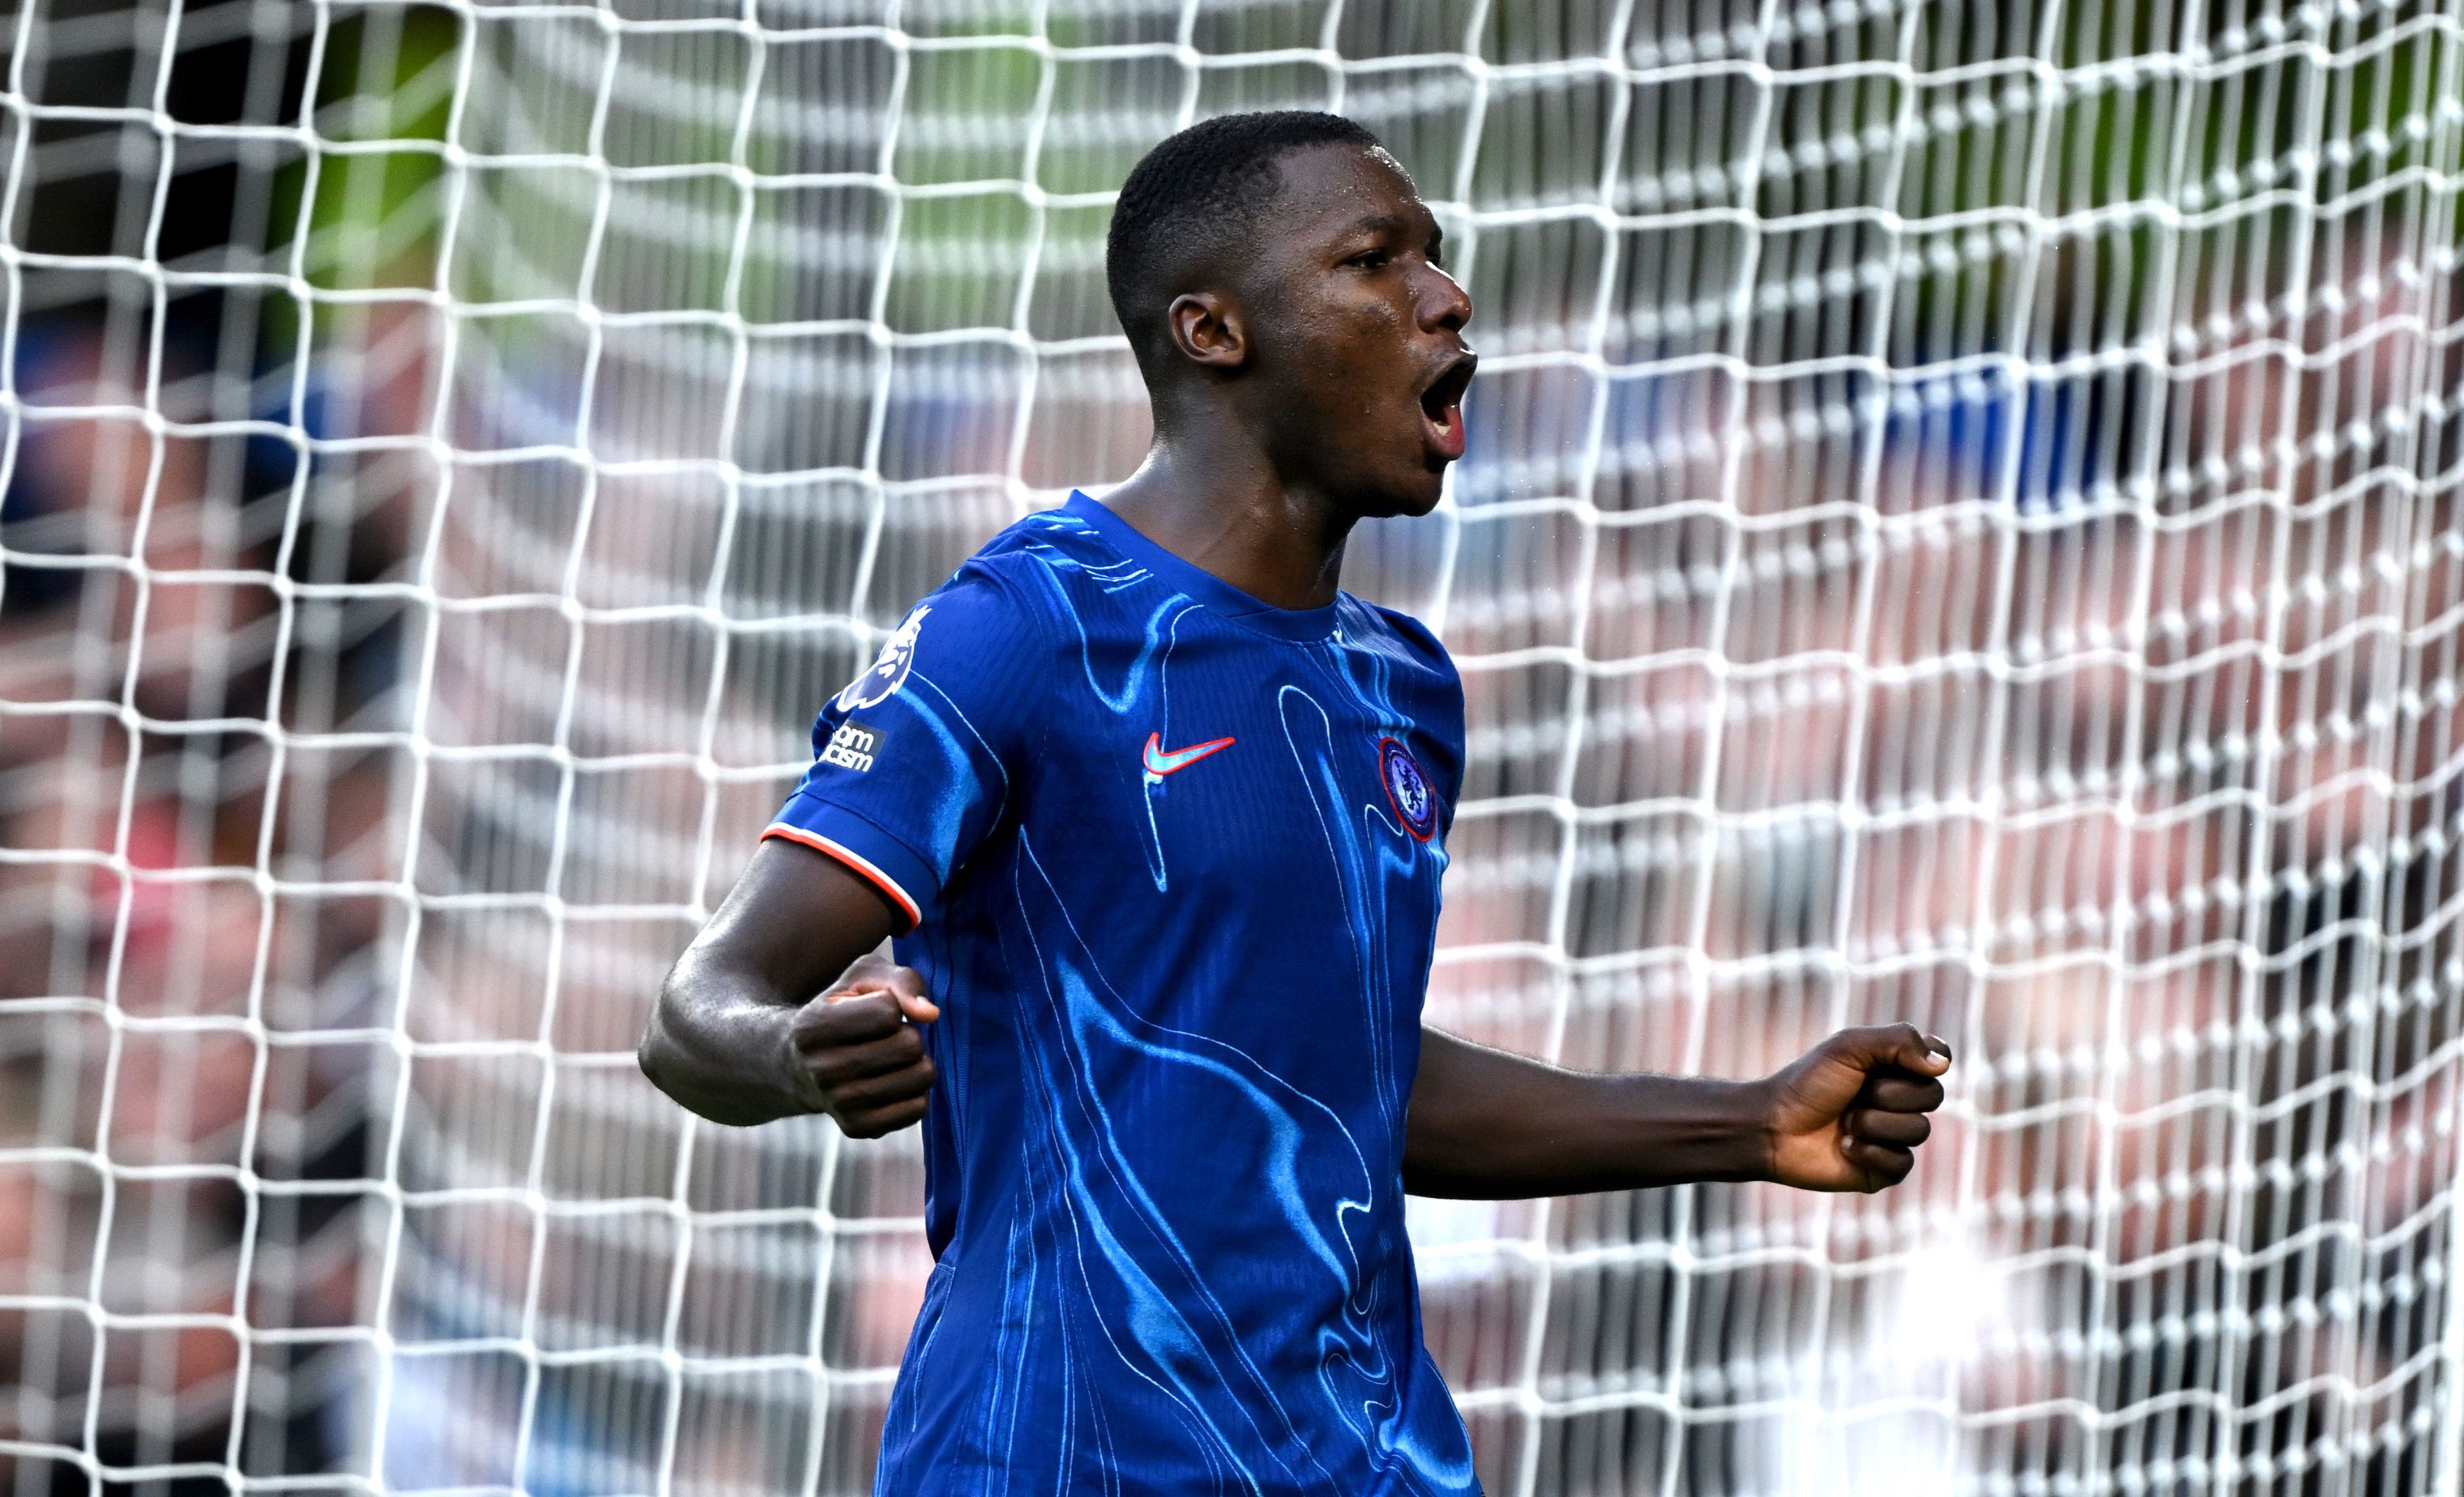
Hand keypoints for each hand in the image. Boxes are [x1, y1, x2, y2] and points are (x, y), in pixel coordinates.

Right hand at [782, 953, 940, 1138]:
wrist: (796, 1064)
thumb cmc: (839, 1010)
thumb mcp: (862, 979)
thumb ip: (901, 981)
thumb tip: (930, 1014)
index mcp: (813, 1027)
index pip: (888, 1012)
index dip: (891, 1006)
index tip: (872, 1011)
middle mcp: (821, 1070)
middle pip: (909, 1045)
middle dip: (909, 1034)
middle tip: (888, 1037)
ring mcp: (837, 1104)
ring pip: (919, 1077)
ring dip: (918, 1063)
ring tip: (893, 1059)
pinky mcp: (856, 1128)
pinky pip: (917, 1109)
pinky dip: (916, 1092)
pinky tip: (894, 1083)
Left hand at [1759, 1023, 1950, 1192]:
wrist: (1773, 1126)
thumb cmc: (1808, 1083)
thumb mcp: (1849, 1047)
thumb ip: (1899, 1042)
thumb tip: (1943, 1064)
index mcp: (1894, 1068)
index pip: (1938, 1061)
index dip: (1925, 1062)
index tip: (1896, 1062)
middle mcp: (1900, 1101)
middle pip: (1932, 1096)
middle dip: (1888, 1094)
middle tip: (1854, 1095)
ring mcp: (1893, 1136)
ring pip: (1918, 1131)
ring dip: (1874, 1124)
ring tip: (1844, 1123)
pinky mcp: (1884, 1169)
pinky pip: (1902, 1163)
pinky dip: (1870, 1153)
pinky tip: (1845, 1148)